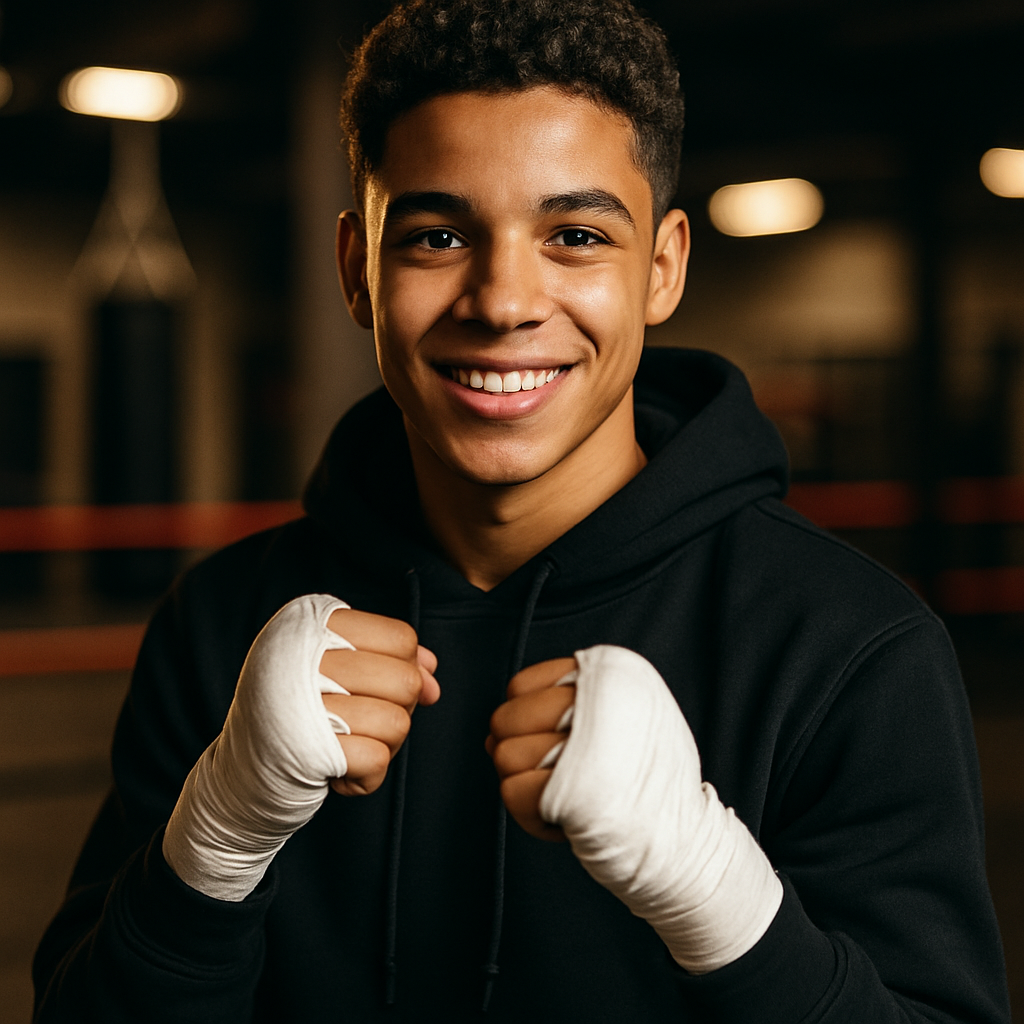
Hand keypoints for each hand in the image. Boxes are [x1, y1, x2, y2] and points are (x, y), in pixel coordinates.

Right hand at [163, 594, 439, 900]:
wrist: (239, 782)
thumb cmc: (296, 720)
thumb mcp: (336, 674)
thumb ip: (389, 661)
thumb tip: (432, 672)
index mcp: (307, 623)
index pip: (401, 637)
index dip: (409, 670)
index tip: (384, 693)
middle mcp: (298, 651)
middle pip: (405, 679)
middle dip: (397, 713)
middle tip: (359, 726)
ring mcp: (298, 697)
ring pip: (397, 722)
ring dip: (382, 748)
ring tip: (345, 748)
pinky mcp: (304, 746)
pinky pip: (377, 760)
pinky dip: (365, 779)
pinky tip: (336, 774)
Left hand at [516, 645, 781, 974]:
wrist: (686, 846)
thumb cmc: (648, 784)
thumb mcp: (624, 718)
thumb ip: (563, 710)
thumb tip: (493, 734)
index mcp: (615, 671)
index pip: (521, 686)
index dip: (525, 722)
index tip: (553, 746)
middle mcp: (603, 697)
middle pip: (506, 718)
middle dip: (518, 753)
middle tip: (552, 778)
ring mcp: (591, 743)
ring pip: (505, 755)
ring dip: (527, 787)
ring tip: (568, 797)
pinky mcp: (577, 791)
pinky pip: (512, 793)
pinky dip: (530, 815)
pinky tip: (566, 820)